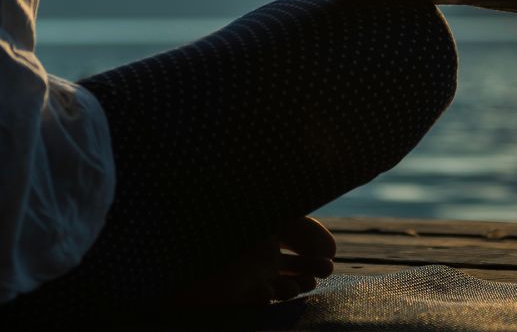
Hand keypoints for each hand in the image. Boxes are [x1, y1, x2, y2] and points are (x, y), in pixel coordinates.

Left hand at [175, 216, 335, 304]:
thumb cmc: (231, 216)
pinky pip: (254, 301)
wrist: (185, 229)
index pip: (300, 242)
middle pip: (294, 267)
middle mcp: (258, 252)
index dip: (317, 251)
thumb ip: (306, 232)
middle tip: (323, 271)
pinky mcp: (229, 294)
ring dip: (292, 287)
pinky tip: (266, 290)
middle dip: (311, 271)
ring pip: (279, 287)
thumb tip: (331, 253)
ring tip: (296, 283)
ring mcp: (245, 275)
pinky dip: (264, 299)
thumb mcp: (274, 216)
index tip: (329, 257)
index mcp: (268, 229)